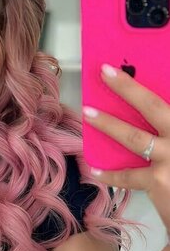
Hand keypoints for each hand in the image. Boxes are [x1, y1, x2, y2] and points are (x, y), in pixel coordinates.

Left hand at [82, 63, 169, 234]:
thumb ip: (165, 127)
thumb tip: (153, 117)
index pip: (165, 102)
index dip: (140, 86)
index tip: (124, 69)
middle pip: (154, 106)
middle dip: (128, 88)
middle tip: (105, 72)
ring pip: (135, 137)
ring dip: (109, 123)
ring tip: (88, 113)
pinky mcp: (160, 180)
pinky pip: (128, 175)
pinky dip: (110, 174)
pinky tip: (94, 169)